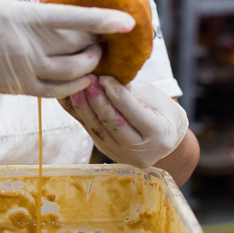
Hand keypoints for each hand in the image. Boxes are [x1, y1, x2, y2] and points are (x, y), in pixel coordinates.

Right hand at [0, 0, 134, 100]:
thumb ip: (18, 3)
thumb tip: (35, 5)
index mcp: (21, 17)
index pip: (72, 18)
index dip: (103, 20)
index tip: (128, 20)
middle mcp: (27, 46)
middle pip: (78, 47)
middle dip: (98, 42)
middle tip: (107, 36)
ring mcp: (23, 69)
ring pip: (73, 73)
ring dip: (90, 65)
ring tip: (95, 57)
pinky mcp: (18, 87)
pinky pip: (57, 92)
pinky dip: (75, 87)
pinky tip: (82, 79)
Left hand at [62, 76, 187, 168]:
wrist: (163, 135)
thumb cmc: (161, 109)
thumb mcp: (154, 97)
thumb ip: (132, 92)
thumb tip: (107, 78)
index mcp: (161, 134)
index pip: (136, 113)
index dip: (118, 95)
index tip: (105, 77)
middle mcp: (142, 151)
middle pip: (114, 125)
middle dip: (98, 101)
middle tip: (87, 80)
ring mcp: (123, 155)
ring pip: (98, 131)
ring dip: (84, 108)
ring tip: (76, 88)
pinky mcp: (107, 151)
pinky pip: (90, 132)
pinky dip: (79, 114)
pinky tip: (70, 99)